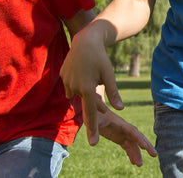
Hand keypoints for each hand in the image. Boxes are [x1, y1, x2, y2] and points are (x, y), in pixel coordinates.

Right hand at [60, 21, 123, 144]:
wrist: (85, 39)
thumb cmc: (100, 57)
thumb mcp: (109, 75)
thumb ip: (114, 93)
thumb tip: (120, 109)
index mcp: (87, 88)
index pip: (91, 114)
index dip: (93, 129)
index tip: (93, 143)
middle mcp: (74, 87)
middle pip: (86, 101)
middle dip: (93, 99)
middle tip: (97, 80)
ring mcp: (66, 81)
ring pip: (78, 93)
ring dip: (85, 89)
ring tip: (90, 73)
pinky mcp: (62, 75)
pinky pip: (71, 85)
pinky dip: (77, 82)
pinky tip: (82, 70)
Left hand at [96, 110, 156, 165]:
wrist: (92, 106)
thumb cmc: (92, 111)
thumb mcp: (91, 120)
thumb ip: (93, 130)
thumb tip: (93, 144)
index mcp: (119, 123)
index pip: (132, 131)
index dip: (139, 138)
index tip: (145, 147)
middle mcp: (123, 128)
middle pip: (137, 137)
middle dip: (146, 145)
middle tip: (154, 155)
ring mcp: (121, 132)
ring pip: (132, 144)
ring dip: (137, 153)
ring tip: (139, 165)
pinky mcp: (118, 136)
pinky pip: (127, 146)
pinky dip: (131, 153)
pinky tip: (133, 162)